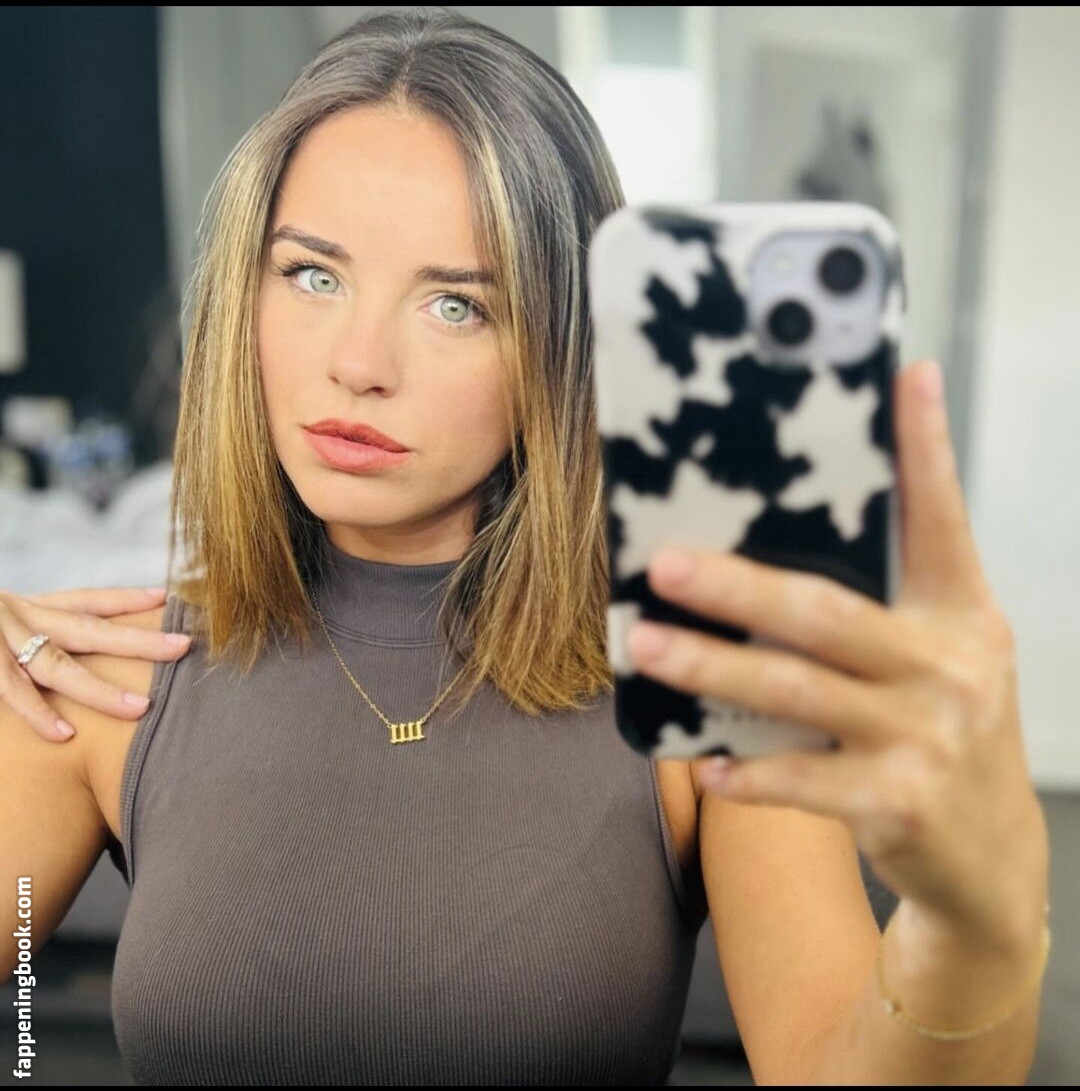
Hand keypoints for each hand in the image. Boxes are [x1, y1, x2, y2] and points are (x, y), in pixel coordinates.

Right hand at [0, 587, 191, 741]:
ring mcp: (0, 640)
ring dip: (100, 690)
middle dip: (139, 640)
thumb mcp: (6, 621)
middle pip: (89, 629)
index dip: (127, 600)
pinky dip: (38, 713)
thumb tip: (72, 654)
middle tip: (184, 646)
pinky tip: (66, 734)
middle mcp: (22, 617)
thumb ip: (37, 633)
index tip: (166, 599)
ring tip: (141, 708)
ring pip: (57, 666)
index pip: (86, 600)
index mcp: (31, 607)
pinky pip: (11, 692)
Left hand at [626, 358, 1048, 948]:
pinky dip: (747, 772)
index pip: (940, 520)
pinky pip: (801, 780)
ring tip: (646, 645)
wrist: (989, 856)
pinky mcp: (898, 802)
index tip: (903, 377)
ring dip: (711, 669)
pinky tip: (701, 762)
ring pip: (795, 691)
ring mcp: (926, 737)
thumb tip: (783, 550)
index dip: (925, 448)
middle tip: (664, 564)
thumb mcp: (940, 653)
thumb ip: (883, 602)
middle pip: (824, 613)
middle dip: (736, 586)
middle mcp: (948, 667)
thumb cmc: (946, 731)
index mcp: (959, 615)